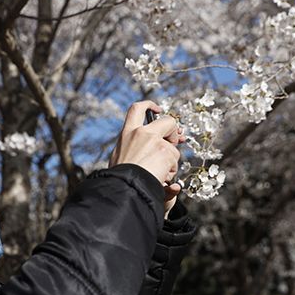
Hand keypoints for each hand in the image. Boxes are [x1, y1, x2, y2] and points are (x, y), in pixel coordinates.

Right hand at [109, 101, 184, 216]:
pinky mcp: (165, 151)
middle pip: (167, 121)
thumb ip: (133, 147)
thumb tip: (146, 149)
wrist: (125, 188)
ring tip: (159, 172)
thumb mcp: (120, 157)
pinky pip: (175, 159)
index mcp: (127, 133)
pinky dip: (171, 169)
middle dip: (173, 131)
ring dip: (170, 159)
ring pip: (173, 145)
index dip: (150, 105)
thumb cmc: (121, 177)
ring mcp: (155, 141)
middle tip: (173, 143)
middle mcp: (141, 133)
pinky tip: (161, 177)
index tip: (158, 110)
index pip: (138, 108)